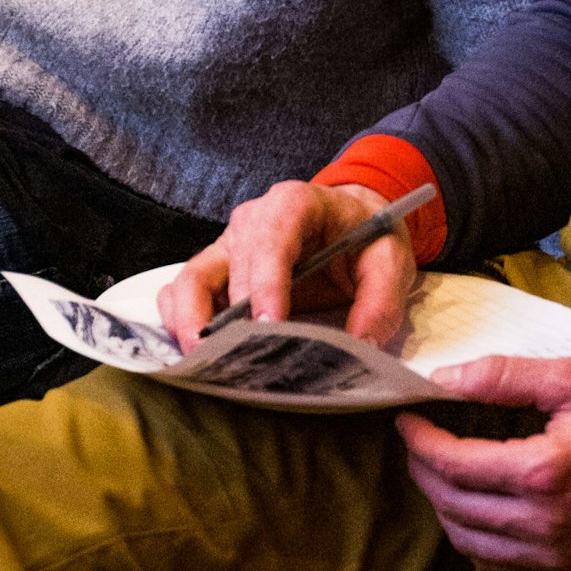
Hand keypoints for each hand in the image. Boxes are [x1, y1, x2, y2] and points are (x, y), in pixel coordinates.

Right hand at [158, 180, 417, 347]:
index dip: (266, 282)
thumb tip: (361, 343)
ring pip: (191, 279)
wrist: (349, 224)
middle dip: (235, 320)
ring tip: (205, 365)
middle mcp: (251, 220)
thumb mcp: (390, 260)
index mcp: (295, 204)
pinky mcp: (215, 271)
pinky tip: (196, 356)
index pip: (272, 238)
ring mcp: (227, 245)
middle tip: (246, 367)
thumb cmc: (365, 238)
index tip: (270, 326)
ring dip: (192, 322)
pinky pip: (181, 292)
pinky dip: (179, 323)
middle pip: (232, 269)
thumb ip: (382, 299)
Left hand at [396, 356, 570, 570]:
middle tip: (418, 440)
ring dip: (442, 504)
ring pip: (465, 539)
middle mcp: (540, 521)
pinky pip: (493, 562)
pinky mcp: (559, 567)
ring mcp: (549, 552)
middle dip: (423, 471)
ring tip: (439, 469)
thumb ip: (505, 376)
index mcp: (541, 471)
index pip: (453, 465)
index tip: (407, 419)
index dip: (420, 443)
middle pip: (451, 504)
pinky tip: (471, 506)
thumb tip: (445, 377)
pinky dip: (469, 535)